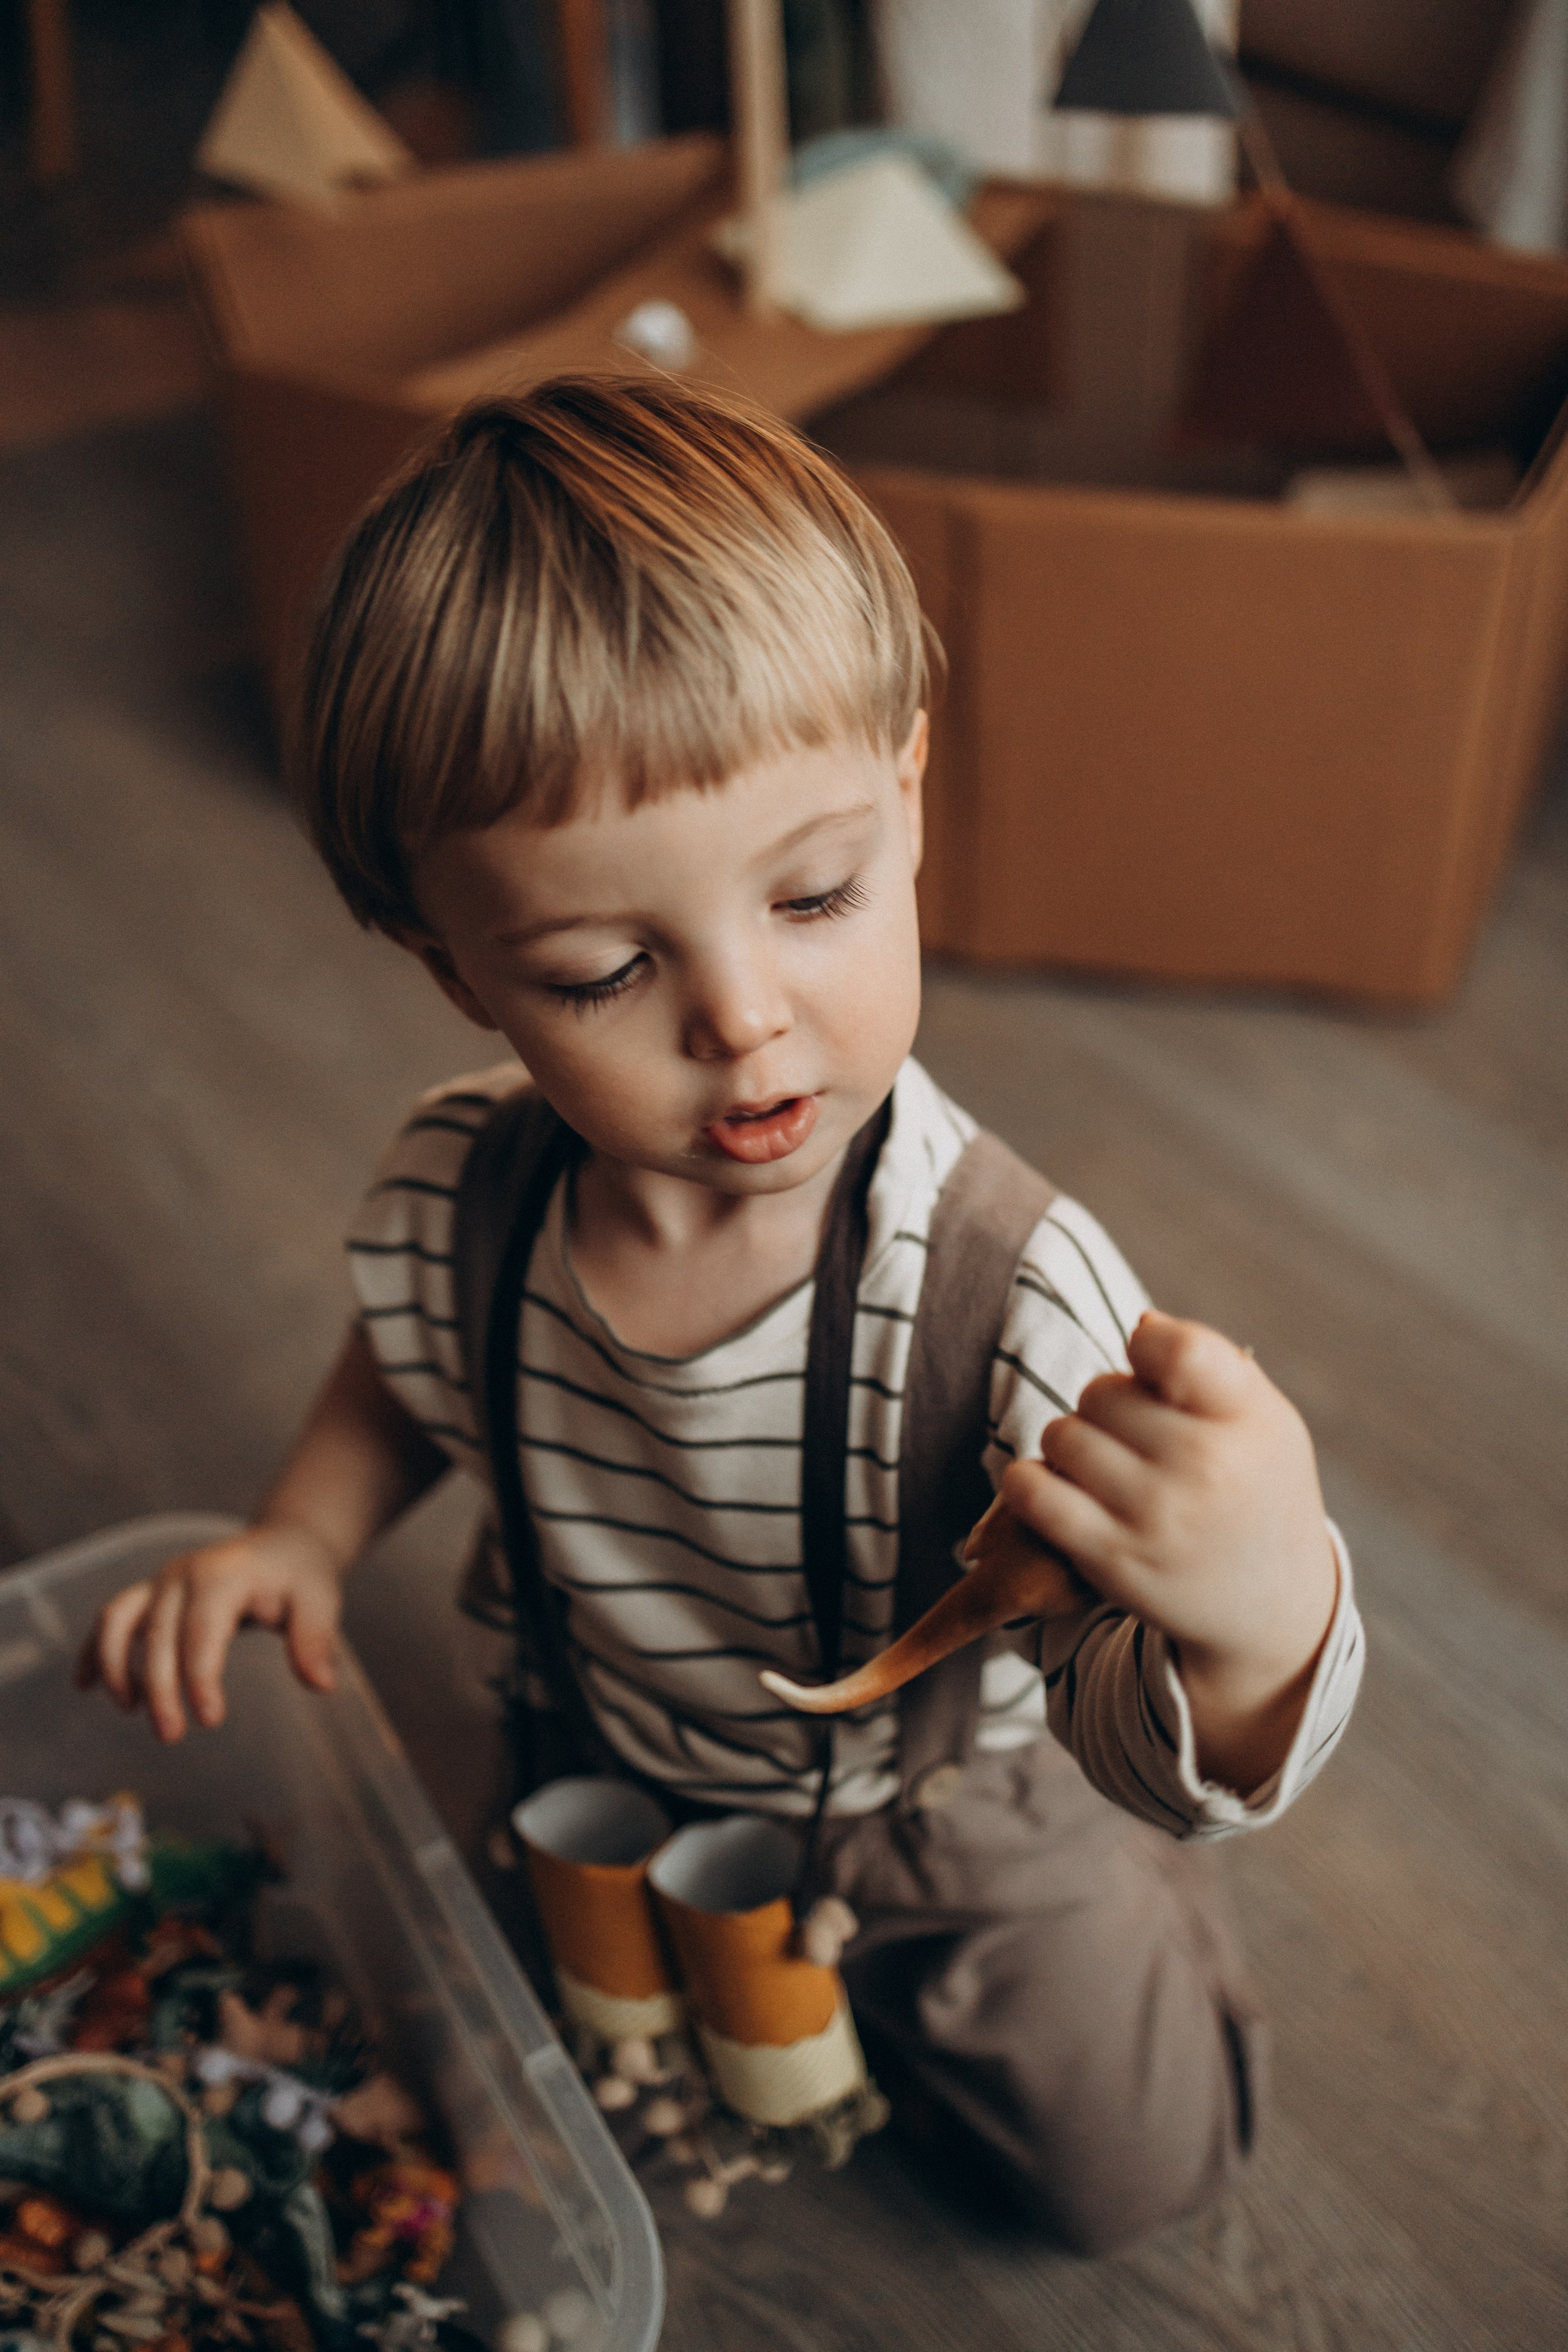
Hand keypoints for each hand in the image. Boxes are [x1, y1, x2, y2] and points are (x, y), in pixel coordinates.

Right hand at [75, 1522, 344, 1743]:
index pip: (202, 1630)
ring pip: (118, 1620)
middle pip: (158, 1634)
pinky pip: (111, 1618)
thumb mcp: (320, 1601)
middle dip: (160, 1689)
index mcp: (224, 1574)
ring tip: (131, 1712)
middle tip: (170, 1736)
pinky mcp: (151, 1593)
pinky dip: (94, 1650)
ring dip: (116, 1667)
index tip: (211, 1719)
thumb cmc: (301, 1577)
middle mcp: (183, 1573)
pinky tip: (86, 1687)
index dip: (200, 1677)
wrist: (284, 1545)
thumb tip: (323, 1684)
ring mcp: (162, 1581)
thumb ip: (315, 1640)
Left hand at [998, 1309, 1338, 1790]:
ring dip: (1071, 1445)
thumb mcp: (1265, 1420)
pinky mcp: (1112, 1560)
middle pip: (1100, 1391)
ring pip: (1061, 1436)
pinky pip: (1033, 1495)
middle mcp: (1206, 1466)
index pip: (1176, 1350)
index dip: (1146, 1348)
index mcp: (1247, 1419)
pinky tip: (1054, 1487)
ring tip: (1104, 1468)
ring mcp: (1156, 1516)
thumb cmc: (1260, 1490)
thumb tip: (1141, 1327)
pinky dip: (1028, 1483)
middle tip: (1132, 1437)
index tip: (1151, 1369)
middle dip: (1105, 1405)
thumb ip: (1208, 1362)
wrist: (1275, 1609)